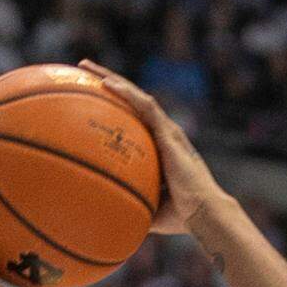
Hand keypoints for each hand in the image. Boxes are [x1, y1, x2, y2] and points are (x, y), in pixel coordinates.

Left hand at [76, 60, 222, 233]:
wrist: (203, 213)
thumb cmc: (182, 217)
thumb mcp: (149, 210)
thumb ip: (131, 207)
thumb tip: (108, 219)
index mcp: (160, 147)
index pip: (134, 118)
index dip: (114, 104)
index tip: (91, 95)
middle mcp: (163, 133)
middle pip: (131, 100)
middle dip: (107, 82)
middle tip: (83, 71)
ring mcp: (167, 130)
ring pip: (136, 95)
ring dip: (111, 79)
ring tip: (86, 67)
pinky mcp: (169, 133)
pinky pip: (145, 105)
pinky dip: (126, 93)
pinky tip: (106, 84)